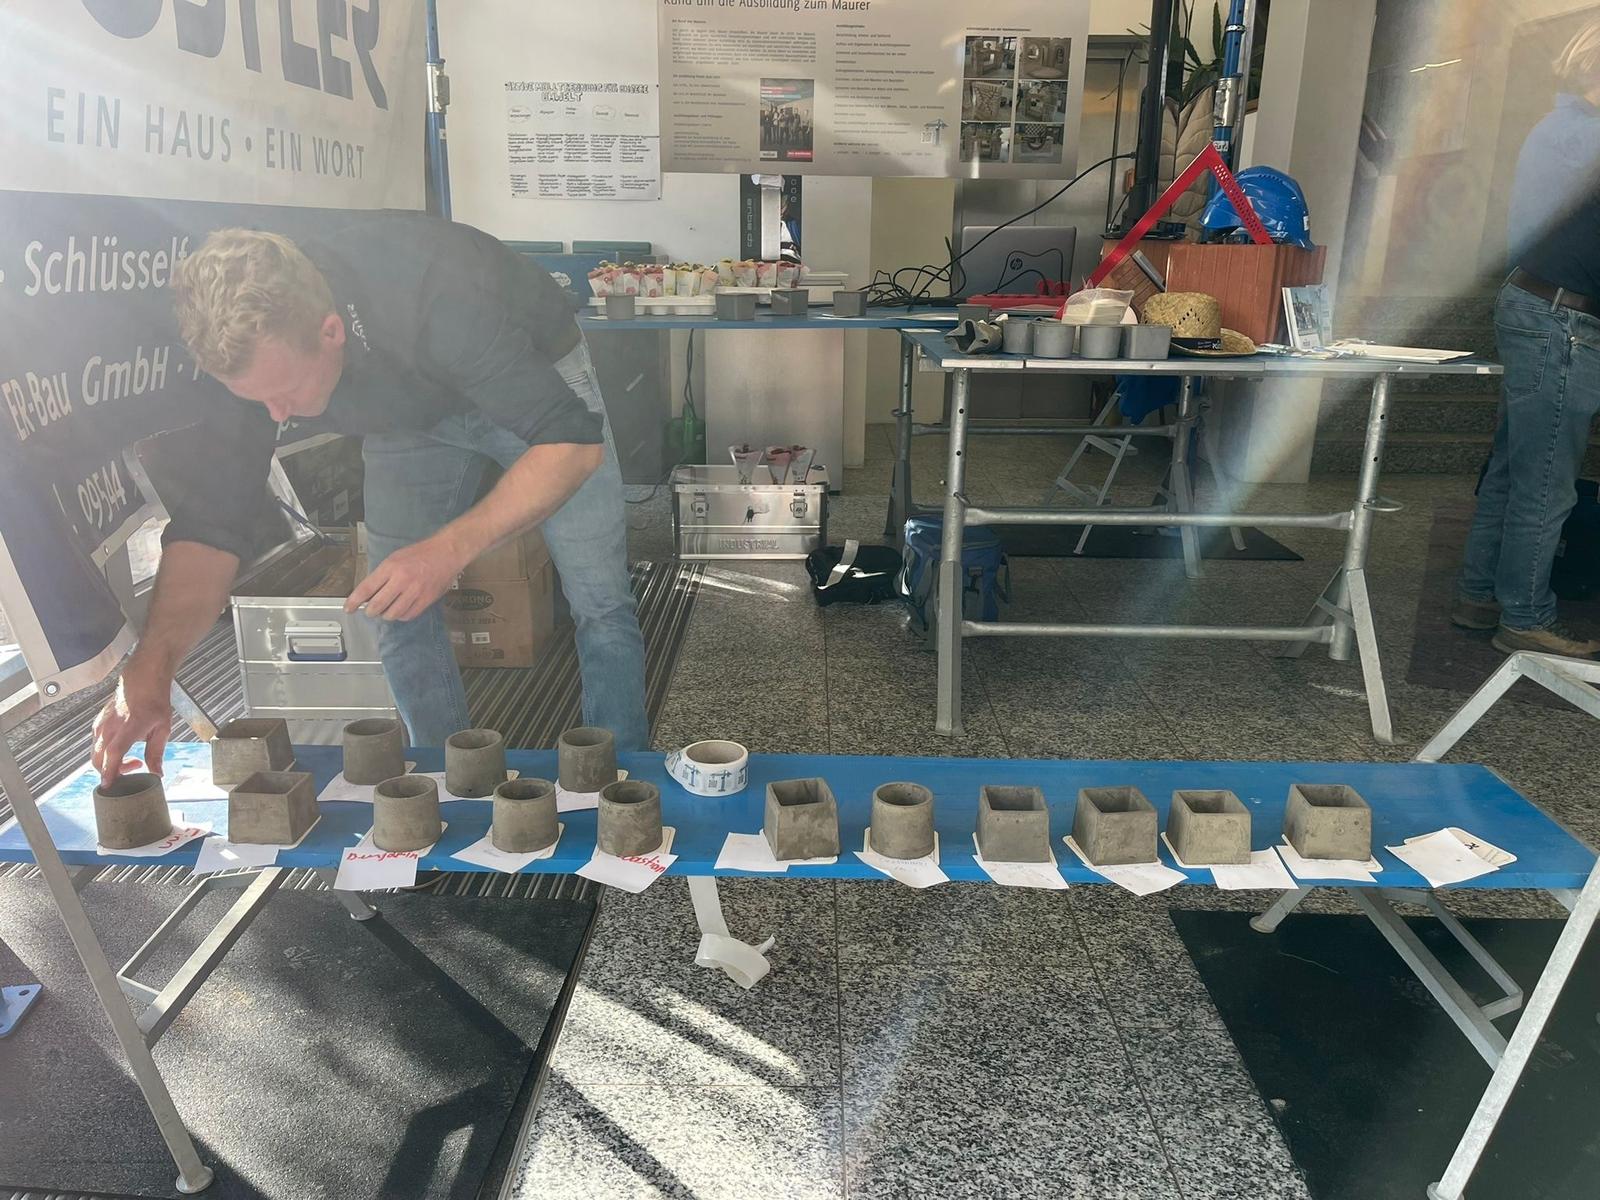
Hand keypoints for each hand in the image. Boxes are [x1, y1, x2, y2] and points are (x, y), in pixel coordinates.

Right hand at [92, 667, 172, 782]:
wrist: (142, 681)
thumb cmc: (154, 702)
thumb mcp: (162, 729)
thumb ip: (156, 753)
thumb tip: (157, 774)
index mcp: (128, 728)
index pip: (113, 754)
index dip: (110, 771)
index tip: (108, 785)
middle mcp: (110, 727)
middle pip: (98, 759)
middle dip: (109, 772)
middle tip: (131, 771)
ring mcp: (101, 725)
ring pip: (95, 753)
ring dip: (108, 763)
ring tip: (131, 759)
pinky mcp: (98, 723)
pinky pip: (96, 744)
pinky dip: (104, 753)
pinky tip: (122, 750)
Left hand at [346, 535, 468, 621]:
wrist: (446, 552)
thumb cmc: (421, 553)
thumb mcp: (396, 557)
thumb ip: (382, 575)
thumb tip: (368, 592)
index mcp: (391, 567)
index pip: (366, 588)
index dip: (354, 601)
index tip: (349, 608)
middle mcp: (401, 580)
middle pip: (377, 605)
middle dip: (370, 611)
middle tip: (369, 610)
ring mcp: (415, 591)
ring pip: (392, 613)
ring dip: (385, 615)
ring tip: (386, 610)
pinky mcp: (426, 599)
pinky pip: (408, 615)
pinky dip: (401, 616)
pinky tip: (400, 610)